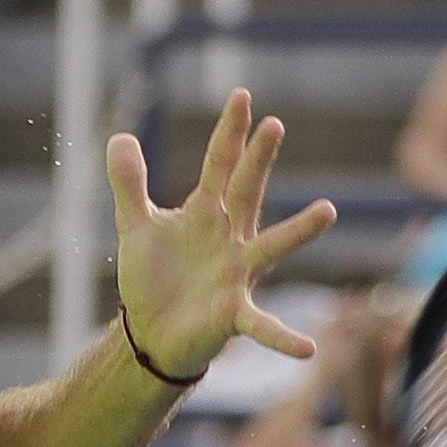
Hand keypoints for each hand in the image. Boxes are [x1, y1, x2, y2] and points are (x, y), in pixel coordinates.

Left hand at [109, 91, 337, 379]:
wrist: (151, 334)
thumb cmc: (153, 279)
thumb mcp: (136, 227)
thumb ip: (129, 184)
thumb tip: (119, 137)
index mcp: (207, 213)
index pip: (220, 165)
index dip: (230, 133)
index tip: (242, 96)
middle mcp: (230, 238)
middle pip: (246, 192)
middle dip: (258, 161)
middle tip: (275, 125)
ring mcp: (237, 276)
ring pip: (272, 248)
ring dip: (298, 231)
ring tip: (327, 210)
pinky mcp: (235, 314)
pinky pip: (264, 327)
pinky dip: (284, 337)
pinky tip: (308, 349)